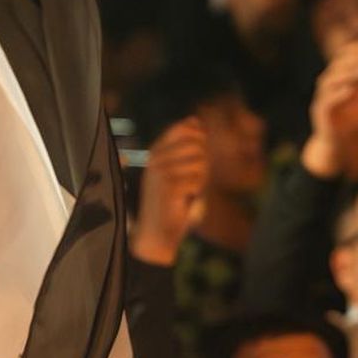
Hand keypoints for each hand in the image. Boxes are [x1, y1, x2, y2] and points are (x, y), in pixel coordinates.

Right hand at [129, 117, 207, 266]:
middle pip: (197, 145)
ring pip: (200, 162)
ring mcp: (161, 173)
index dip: (198, 139)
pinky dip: (197, 193)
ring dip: (200, 180)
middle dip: (202, 164)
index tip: (196, 158)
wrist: (155, 236)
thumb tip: (195, 120)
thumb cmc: (170, 205)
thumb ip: (186, 147)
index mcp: (155, 153)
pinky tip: (185, 201)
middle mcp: (156, 160)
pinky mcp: (169, 187)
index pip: (183, 128)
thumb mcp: (177, 171)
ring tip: (187, 193)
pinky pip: (198, 181)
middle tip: (190, 183)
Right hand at [302, 40, 357, 176]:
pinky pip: (327, 101)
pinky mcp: (320, 112)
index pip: (346, 54)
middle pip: (339, 65)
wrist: (343, 140)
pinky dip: (338, 94)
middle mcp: (329, 83)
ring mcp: (322, 97)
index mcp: (339, 74)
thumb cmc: (356, 112)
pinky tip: (351, 90)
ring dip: (348, 74)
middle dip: (357, 58)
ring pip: (331, 80)